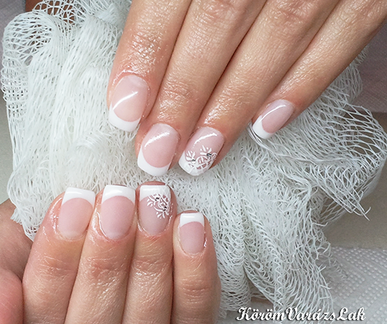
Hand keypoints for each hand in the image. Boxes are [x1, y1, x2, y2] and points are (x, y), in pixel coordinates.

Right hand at [0, 183, 219, 323]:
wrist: (90, 217)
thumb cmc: (44, 236)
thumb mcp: (1, 247)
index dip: (55, 271)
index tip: (71, 204)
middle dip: (105, 266)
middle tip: (116, 201)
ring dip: (150, 270)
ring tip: (152, 208)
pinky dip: (194, 279)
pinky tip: (190, 228)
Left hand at [107, 0, 385, 175]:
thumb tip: (139, 49)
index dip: (146, 57)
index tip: (126, 113)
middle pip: (219, 24)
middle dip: (184, 97)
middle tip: (158, 152)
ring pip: (278, 37)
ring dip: (233, 105)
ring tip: (201, 154)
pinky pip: (344, 35)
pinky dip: (303, 85)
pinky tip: (266, 126)